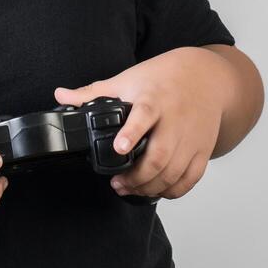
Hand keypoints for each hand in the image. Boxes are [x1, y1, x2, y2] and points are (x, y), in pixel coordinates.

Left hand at [54, 47, 231, 200]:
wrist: (207, 77)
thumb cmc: (164, 78)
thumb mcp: (127, 79)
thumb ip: (93, 92)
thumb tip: (60, 95)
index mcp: (154, 99)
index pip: (145, 115)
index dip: (132, 132)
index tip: (120, 147)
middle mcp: (175, 120)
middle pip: (160, 155)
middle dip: (137, 176)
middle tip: (117, 183)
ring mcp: (191, 137)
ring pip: (174, 172)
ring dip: (150, 187)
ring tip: (130, 189)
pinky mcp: (202, 150)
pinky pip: (190, 178)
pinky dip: (173, 190)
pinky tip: (157, 190)